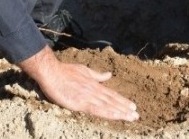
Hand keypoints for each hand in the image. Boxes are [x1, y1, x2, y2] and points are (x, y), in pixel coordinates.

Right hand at [19, 46, 138, 121]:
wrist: (51, 72)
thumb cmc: (64, 71)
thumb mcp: (84, 70)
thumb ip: (97, 75)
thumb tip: (109, 75)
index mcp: (94, 84)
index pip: (111, 94)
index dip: (122, 100)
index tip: (132, 106)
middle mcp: (94, 90)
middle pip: (112, 101)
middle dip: (125, 108)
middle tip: (136, 115)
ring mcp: (88, 97)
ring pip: (108, 106)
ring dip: (120, 112)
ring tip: (131, 117)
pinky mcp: (80, 103)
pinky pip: (97, 110)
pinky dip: (108, 113)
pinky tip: (116, 116)